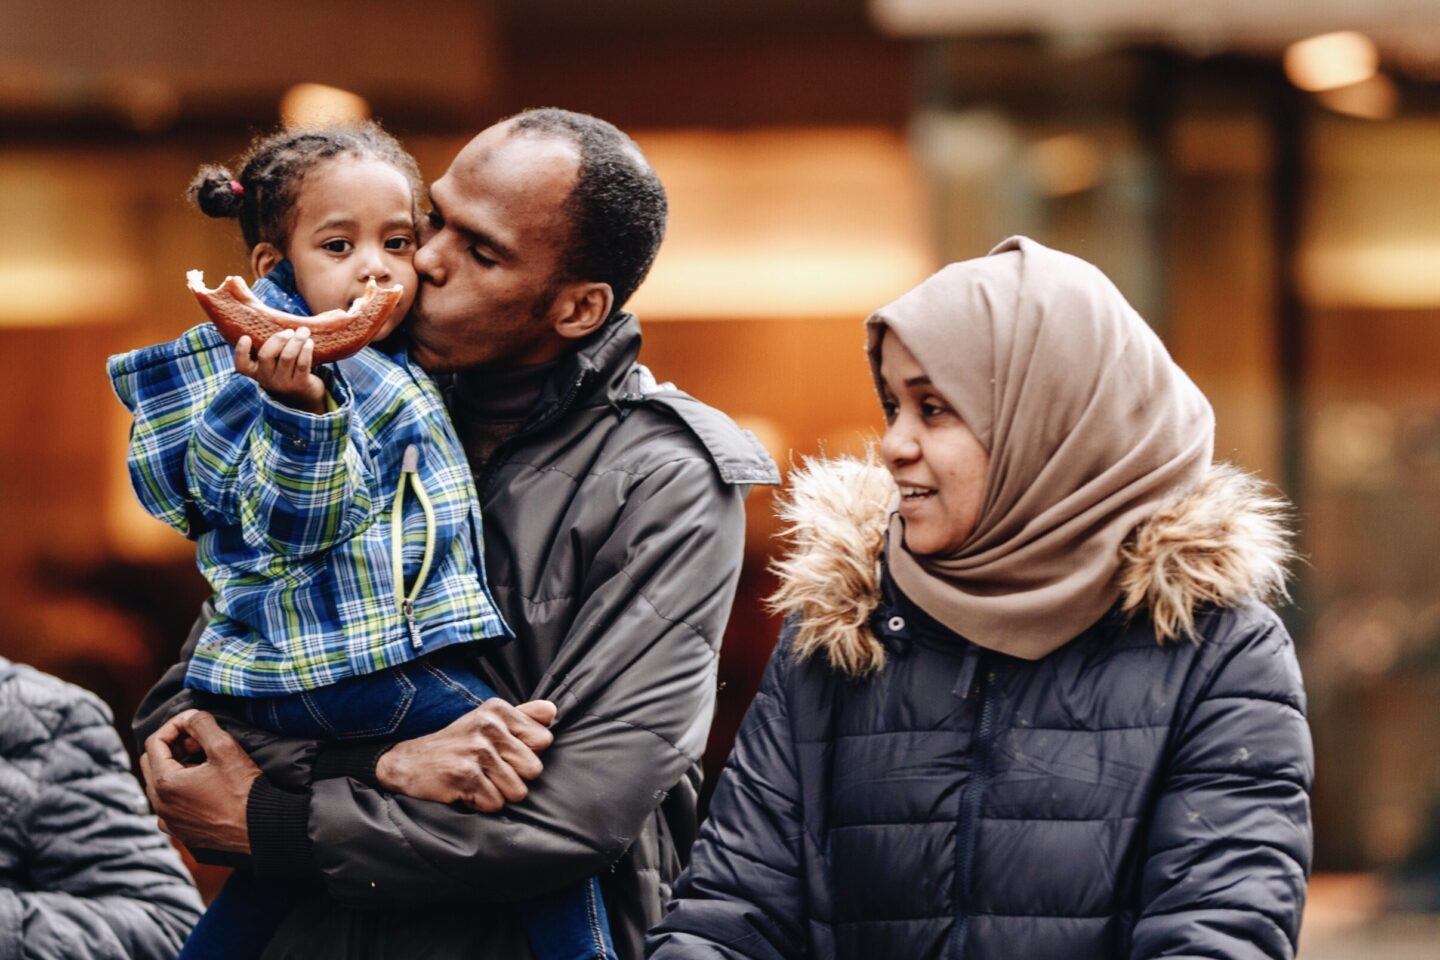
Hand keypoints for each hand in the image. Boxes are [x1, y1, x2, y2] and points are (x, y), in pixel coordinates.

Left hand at [140, 709, 261, 853]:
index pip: (155, 742)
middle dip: (173, 746)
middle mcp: (160, 805)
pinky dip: (180, 791)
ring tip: (204, 763)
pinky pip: (169, 805)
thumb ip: (202, 724)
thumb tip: (191, 716)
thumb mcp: (224, 748)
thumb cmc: (243, 790)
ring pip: (159, 785)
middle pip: (152, 762)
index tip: (194, 721)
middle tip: (199, 742)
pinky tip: (202, 787)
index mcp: (165, 783)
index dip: (174, 725)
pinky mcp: (181, 832)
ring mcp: (169, 821)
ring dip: (176, 768)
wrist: (260, 826)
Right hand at [236, 328, 325, 413]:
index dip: (241, 351)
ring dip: (296, 340)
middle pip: (266, 355)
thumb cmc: (287, 371)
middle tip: (290, 331)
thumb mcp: (274, 364)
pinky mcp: (300, 385)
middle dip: (279, 338)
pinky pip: (302, 364)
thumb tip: (273, 318)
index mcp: (256, 372)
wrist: (306, 396)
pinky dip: (306, 350)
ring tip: (303, 332)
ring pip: (287, 357)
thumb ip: (271, 348)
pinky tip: (309, 342)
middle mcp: (267, 379)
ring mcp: (283, 384)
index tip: (246, 337)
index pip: (241, 366)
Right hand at [376, 699, 556, 811]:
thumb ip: (523, 715)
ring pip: (518, 790)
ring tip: (478, 780)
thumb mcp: (488, 720)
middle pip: (534, 769)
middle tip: (490, 771)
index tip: (506, 753)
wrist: (409, 762)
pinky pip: (496, 804)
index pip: (544, 740)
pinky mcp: (465, 776)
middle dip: (515, 777)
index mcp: (498, 710)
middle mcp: (489, 726)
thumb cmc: (458, 743)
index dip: (528, 753)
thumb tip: (553, 711)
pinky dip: (482, 804)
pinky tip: (466, 790)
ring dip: (499, 793)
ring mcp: (477, 751)